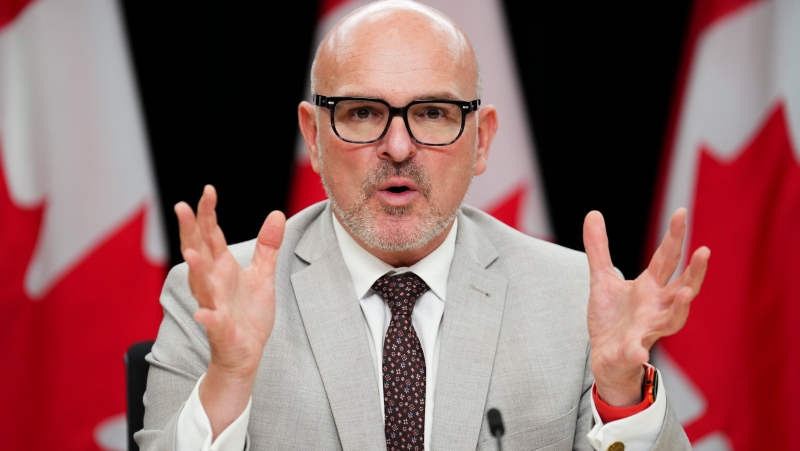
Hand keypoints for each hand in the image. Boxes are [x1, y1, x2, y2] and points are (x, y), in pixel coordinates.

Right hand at [175, 185, 285, 435]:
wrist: (246, 352)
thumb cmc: (249, 313)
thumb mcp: (262, 274)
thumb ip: (267, 245)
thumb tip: (277, 213)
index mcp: (222, 268)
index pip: (211, 235)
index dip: (208, 214)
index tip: (208, 190)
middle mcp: (213, 283)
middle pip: (200, 252)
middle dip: (191, 231)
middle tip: (182, 207)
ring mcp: (215, 305)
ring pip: (202, 285)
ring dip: (196, 269)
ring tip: (190, 252)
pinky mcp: (222, 329)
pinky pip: (213, 322)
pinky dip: (208, 318)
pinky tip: (203, 313)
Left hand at [583, 208, 709, 405]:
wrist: (606, 356)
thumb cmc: (612, 318)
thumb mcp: (602, 279)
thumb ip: (599, 248)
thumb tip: (593, 213)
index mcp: (650, 287)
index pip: (666, 258)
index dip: (674, 236)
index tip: (681, 212)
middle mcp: (656, 307)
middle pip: (682, 286)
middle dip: (695, 271)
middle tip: (704, 251)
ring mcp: (648, 329)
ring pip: (673, 320)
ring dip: (681, 307)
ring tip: (686, 292)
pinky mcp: (632, 349)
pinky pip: (638, 351)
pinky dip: (638, 350)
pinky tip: (638, 351)